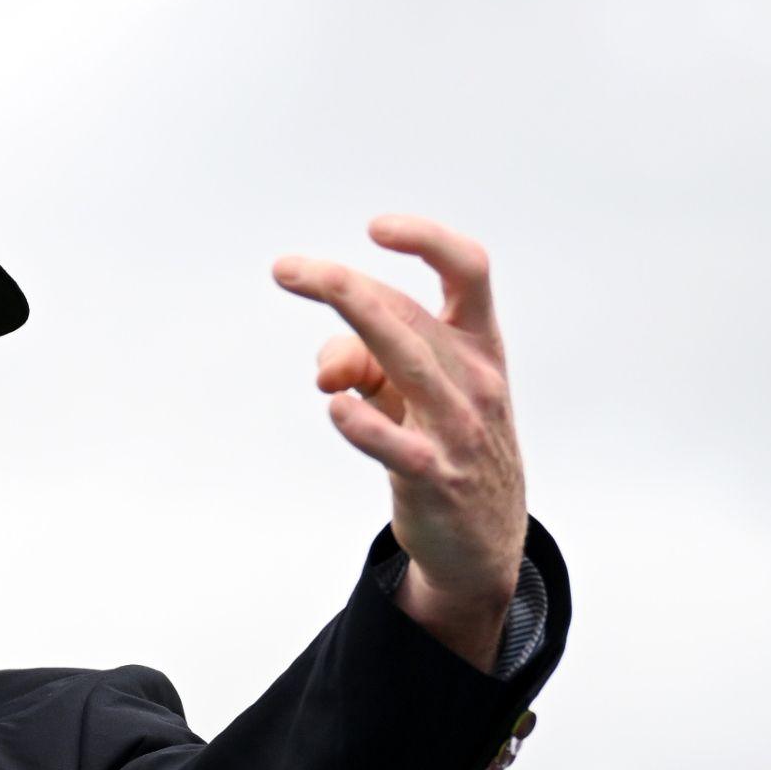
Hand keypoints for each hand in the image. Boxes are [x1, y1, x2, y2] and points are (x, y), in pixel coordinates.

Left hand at [273, 216, 529, 671]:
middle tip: (285, 269)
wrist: (485, 541)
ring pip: (405, 361)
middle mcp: (476, 379)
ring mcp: (459, 429)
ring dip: (348, 327)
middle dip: (342, 284)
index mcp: (479, 346)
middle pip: (407, 313)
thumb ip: (363, 361)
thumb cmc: (445, 446)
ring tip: (298, 294)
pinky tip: (334, 405)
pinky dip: (363, 422)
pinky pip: (396, 444)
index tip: (375, 228)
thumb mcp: (412, 394)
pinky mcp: (435, 478)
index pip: (470, 271)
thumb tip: (325, 370)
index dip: (427, 239)